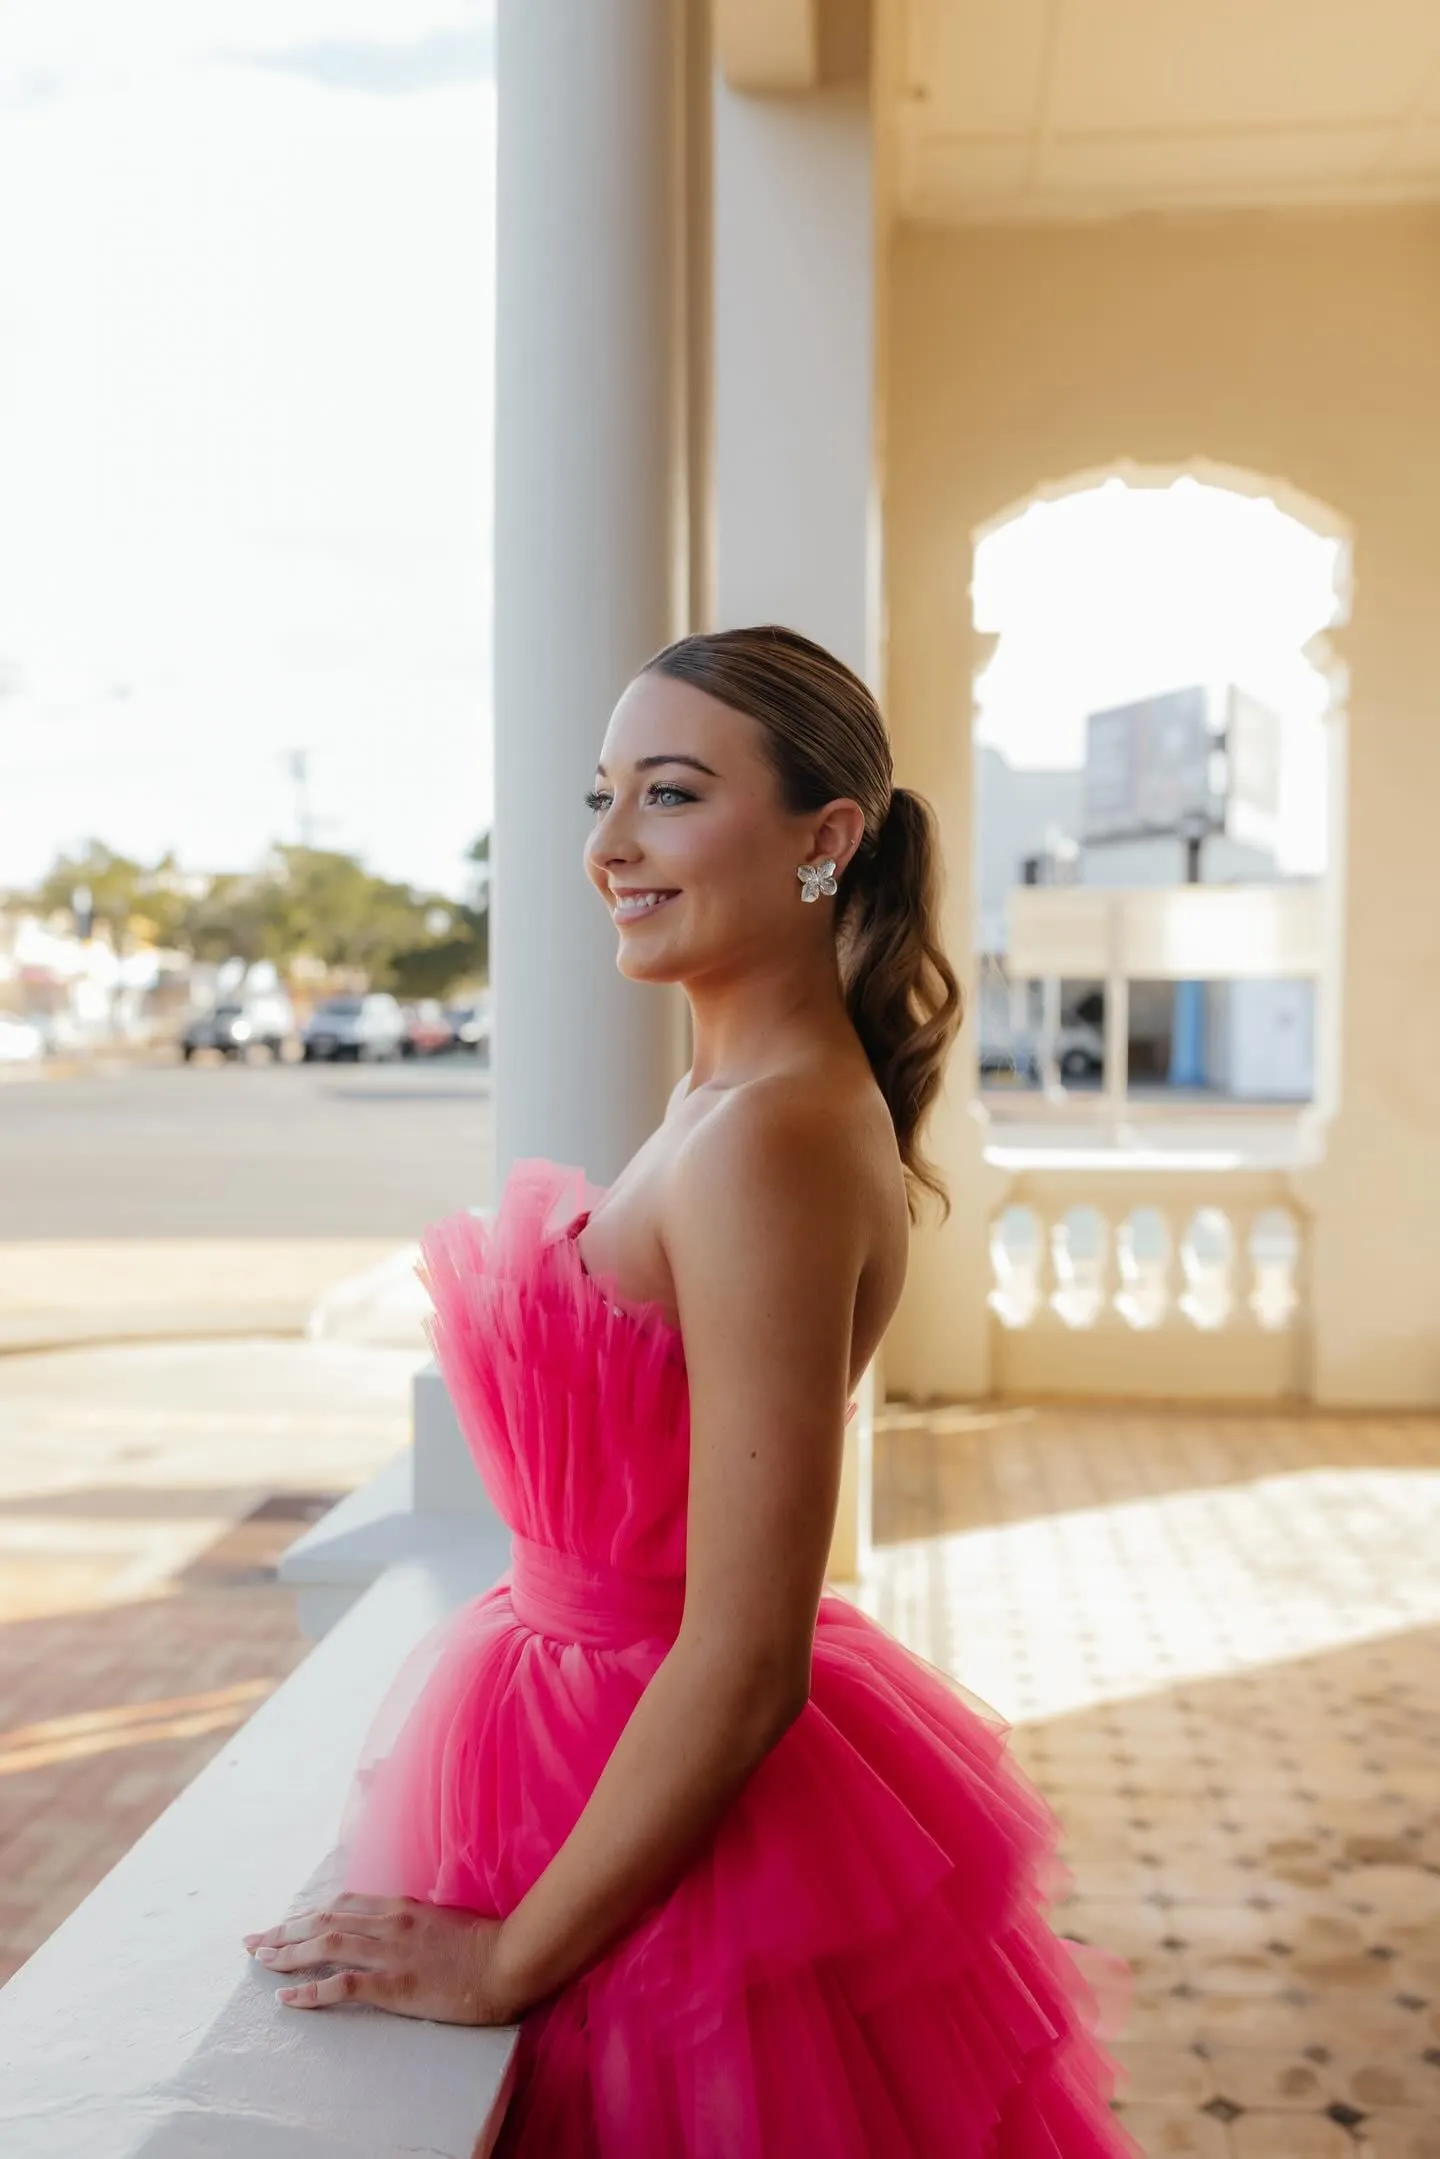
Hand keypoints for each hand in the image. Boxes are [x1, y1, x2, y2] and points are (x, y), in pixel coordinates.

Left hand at [243, 1893, 522, 2024]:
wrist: (507, 1960)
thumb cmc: (484, 1942)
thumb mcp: (444, 1919)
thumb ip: (415, 1920)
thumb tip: (396, 1926)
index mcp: (400, 1907)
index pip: (342, 1905)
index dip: (308, 1913)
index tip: (285, 1923)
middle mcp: (388, 1923)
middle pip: (324, 1920)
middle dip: (285, 1930)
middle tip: (254, 1942)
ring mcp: (389, 1953)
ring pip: (325, 1945)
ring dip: (288, 1954)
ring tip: (262, 1962)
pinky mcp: (393, 1984)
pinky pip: (341, 1985)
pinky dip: (311, 1991)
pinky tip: (288, 1999)